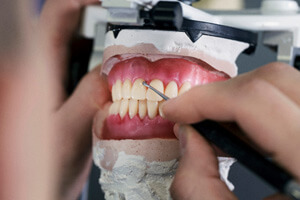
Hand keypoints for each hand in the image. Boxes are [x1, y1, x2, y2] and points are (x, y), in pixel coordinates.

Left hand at [39, 0, 109, 198]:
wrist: (38, 186)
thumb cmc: (42, 166)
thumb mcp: (69, 132)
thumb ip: (92, 97)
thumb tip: (115, 71)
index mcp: (34, 71)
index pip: (57, 15)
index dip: (82, 0)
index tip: (106, 1)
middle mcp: (40, 70)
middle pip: (69, 29)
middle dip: (98, 24)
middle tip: (123, 32)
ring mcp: (49, 80)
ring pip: (77, 49)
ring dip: (100, 48)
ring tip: (121, 58)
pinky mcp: (59, 90)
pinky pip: (80, 68)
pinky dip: (98, 67)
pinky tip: (110, 79)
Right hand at [162, 63, 299, 198]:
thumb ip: (198, 186)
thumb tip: (187, 138)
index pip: (256, 104)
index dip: (205, 100)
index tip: (177, 109)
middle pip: (274, 84)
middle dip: (220, 95)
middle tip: (192, 115)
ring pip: (284, 86)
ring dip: (238, 100)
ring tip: (213, 126)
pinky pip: (291, 100)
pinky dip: (257, 108)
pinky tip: (240, 131)